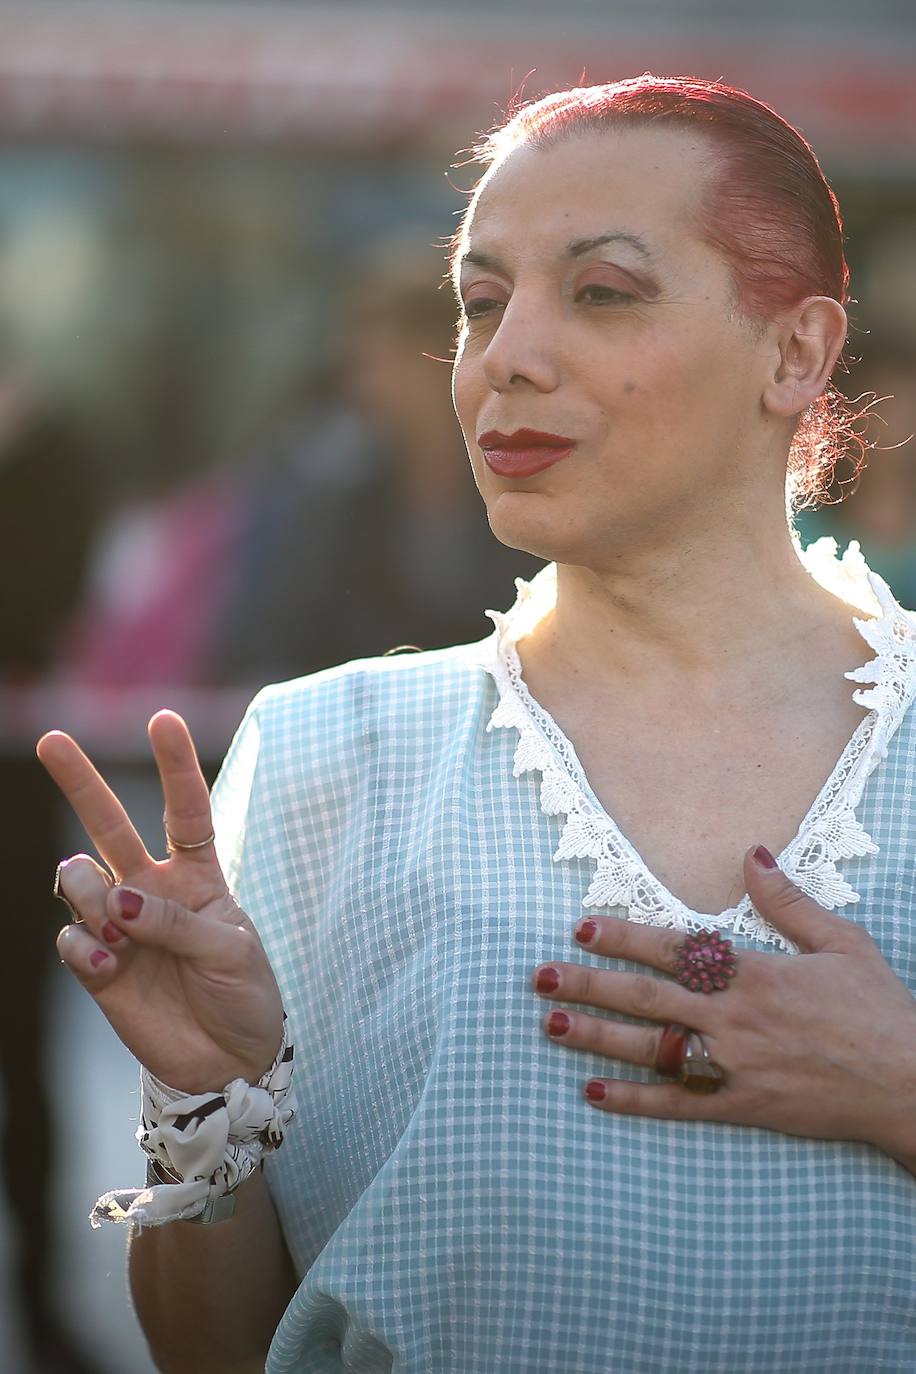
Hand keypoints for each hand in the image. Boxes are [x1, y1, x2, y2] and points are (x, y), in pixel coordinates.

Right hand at [38, 711, 282, 1094]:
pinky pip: (71, 938)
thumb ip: (180, 922)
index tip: (163, 719)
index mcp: (198, 875)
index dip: (175, 766)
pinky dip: (84, 946)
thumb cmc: (245, 996)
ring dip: (90, 893)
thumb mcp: (232, 952)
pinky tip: (109, 964)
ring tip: (117, 928)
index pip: (185, 810)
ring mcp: (120, 927)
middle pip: (110, 825)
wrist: (229, 1063)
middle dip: (80, 782)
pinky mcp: (98, 967)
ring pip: (80, 879)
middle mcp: (152, 891)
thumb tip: (120, 900)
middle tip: (51, 740)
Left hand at [531, 846, 915, 1168]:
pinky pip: (677, 1103)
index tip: (582, 927)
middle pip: (646, 998)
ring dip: (596, 1036)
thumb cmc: (879, 1010)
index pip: (673, 949)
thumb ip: (788, 900)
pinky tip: (593, 1092)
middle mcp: (734, 1018)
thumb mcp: (841, 942)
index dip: (624, 936)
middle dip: (588, 984)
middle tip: (538, 977)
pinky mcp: (741, 1107)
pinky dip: (633, 1098)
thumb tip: (751, 853)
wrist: (910, 1083)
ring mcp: (734, 1066)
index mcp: (754, 972)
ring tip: (549, 1025)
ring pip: (651, 1048)